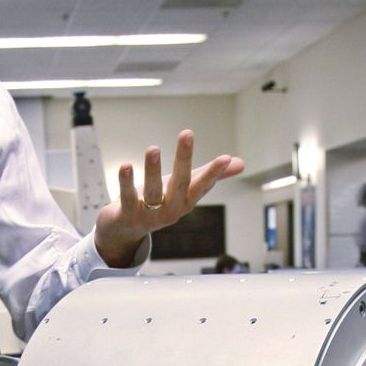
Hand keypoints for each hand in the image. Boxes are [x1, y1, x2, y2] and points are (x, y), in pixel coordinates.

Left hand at [94, 131, 244, 268]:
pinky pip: (128, 197)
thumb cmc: (158, 204)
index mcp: (186, 200)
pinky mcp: (128, 215)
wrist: (125, 231)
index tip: (225, 158)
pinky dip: (126, 182)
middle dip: (184, 159)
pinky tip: (126, 166)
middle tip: (187, 134)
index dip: (214, 173)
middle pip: (180, 183)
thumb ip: (209, 176)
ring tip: (153, 148)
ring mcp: (150, 214)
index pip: (202, 184)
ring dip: (153, 170)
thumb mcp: (185, 190)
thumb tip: (240, 163)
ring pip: (153, 191)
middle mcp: (171, 209)